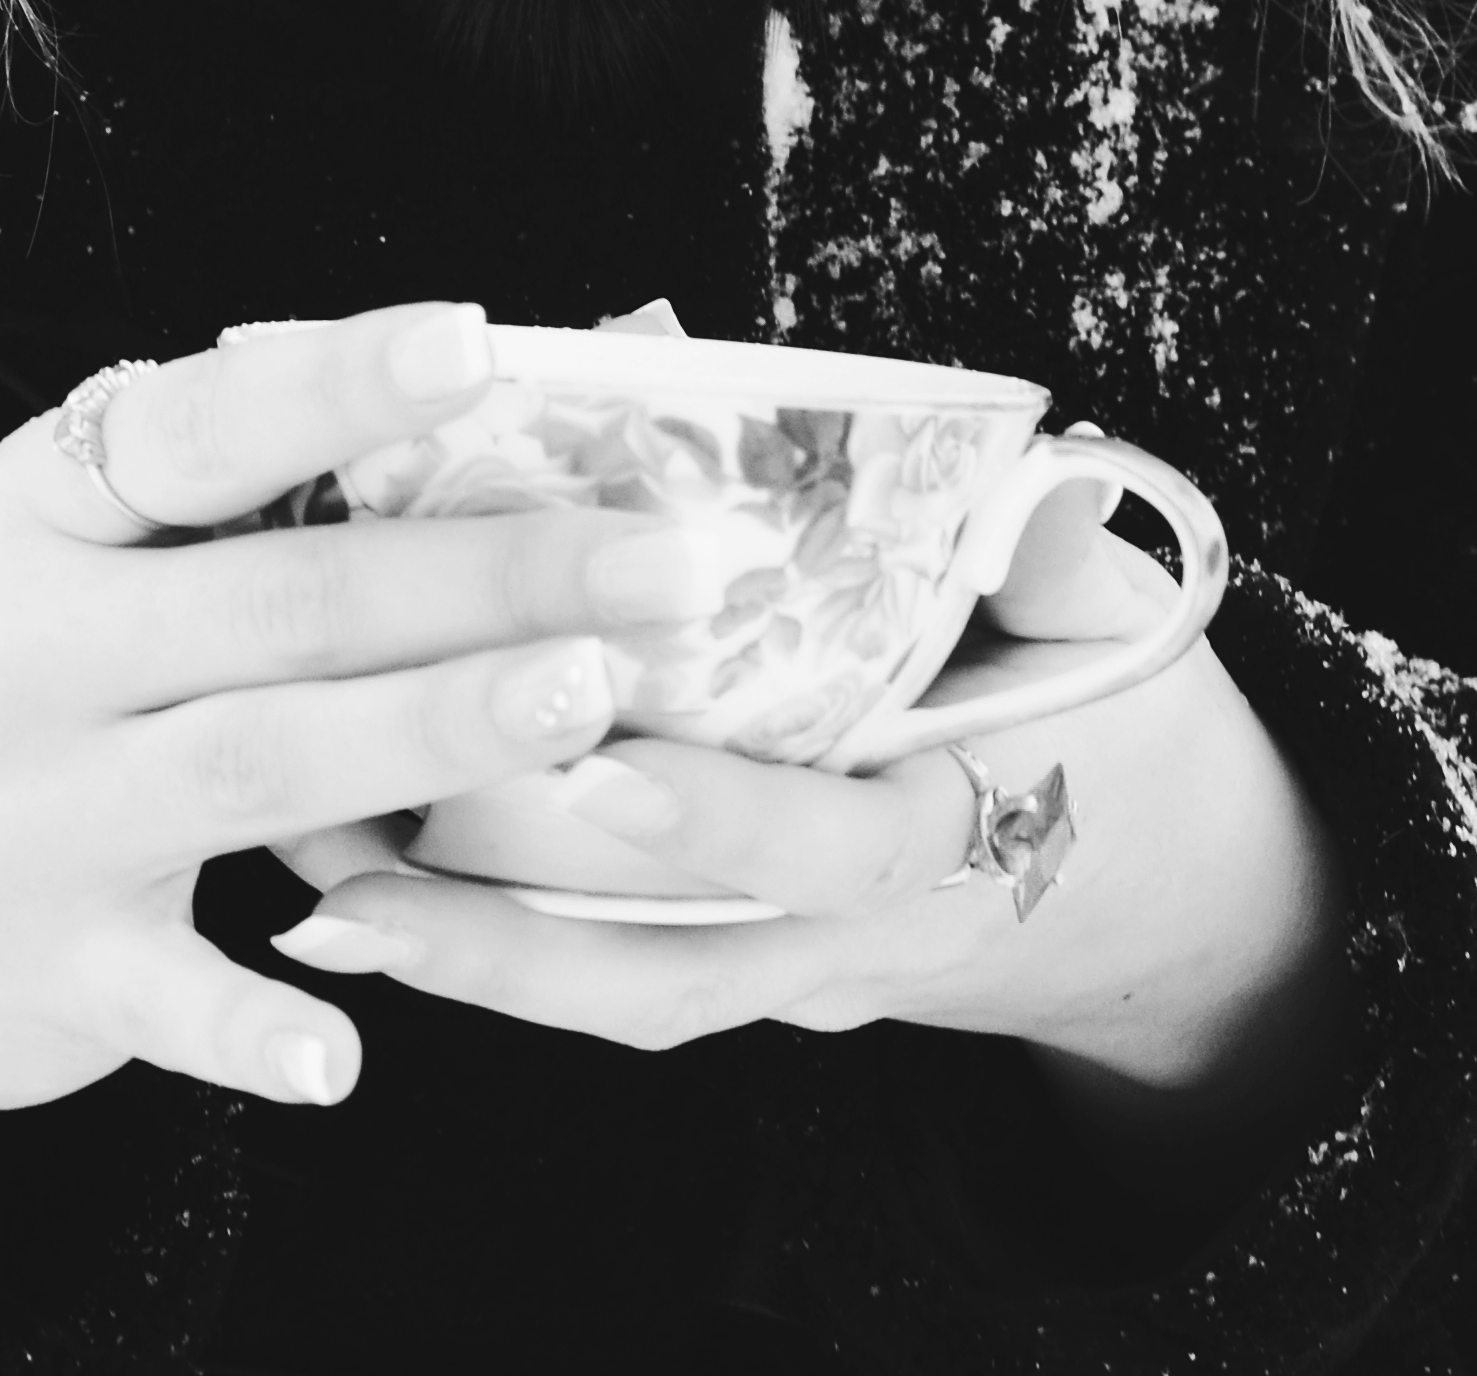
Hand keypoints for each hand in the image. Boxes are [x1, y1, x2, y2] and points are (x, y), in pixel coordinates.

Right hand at [0, 301, 726, 1210]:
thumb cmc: (41, 666)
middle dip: (486, 574)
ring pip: (259, 764)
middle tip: (663, 563)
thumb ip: (258, 476)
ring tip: (585, 703)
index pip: (206, 423)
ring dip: (427, 733)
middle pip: (287, 598)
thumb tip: (516, 381)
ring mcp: (44, 809)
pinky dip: (250, 1025)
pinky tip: (347, 1054)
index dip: (340, 382)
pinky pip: (166, 994)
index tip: (479, 345)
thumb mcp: (92, 538)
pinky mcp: (56, 963)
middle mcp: (42, 641)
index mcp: (59, 501)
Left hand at [269, 478, 1347, 1149]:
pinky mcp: (738, 977)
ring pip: (622, 993)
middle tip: (387, 805)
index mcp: (969, 830)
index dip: (719, 819)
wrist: (1150, 881)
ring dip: (470, 945)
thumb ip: (1039, 549)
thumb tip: (1024, 483)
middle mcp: (870, 937)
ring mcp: (801, 978)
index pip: (841, 852)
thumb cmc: (1112, 709)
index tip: (598, 765)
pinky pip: (607, 992)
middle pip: (685, 950)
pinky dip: (484, 959)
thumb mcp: (1106, 614)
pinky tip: (356, 907)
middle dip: (528, 892)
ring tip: (326, 871)